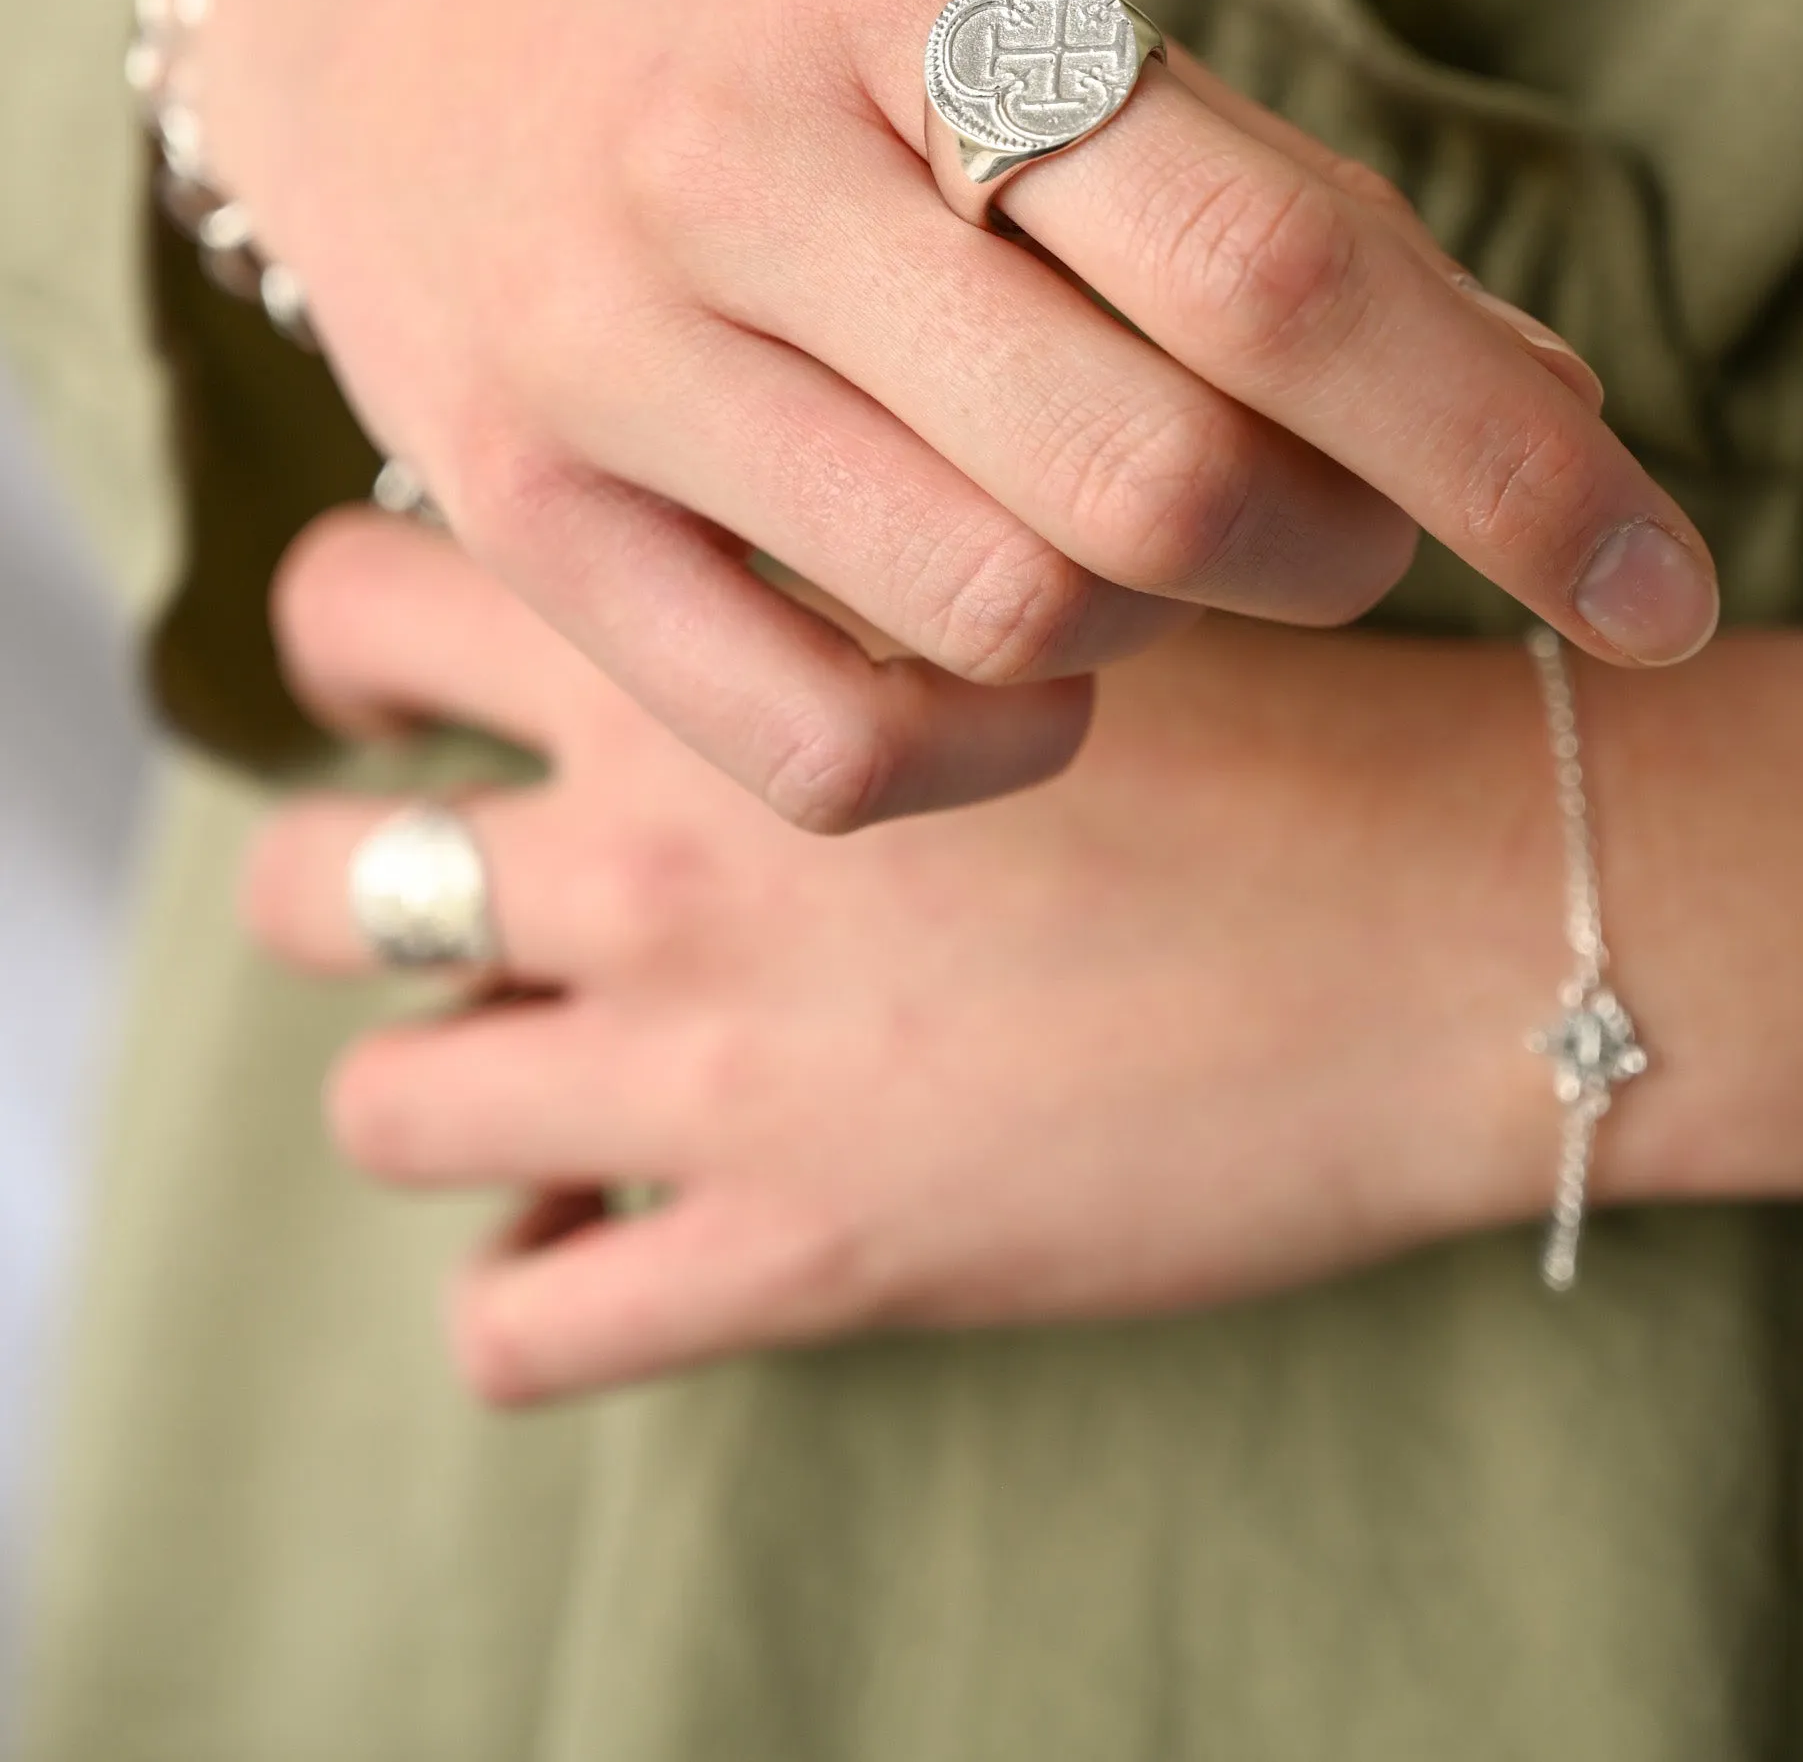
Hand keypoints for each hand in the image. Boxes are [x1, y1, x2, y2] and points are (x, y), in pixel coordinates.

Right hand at [203, 0, 1715, 824]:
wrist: (397, 5)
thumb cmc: (772, 18)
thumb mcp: (1003, 20)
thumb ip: (1256, 198)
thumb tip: (1552, 403)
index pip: (1275, 267)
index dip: (1510, 454)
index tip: (1663, 589)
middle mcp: (738, 169)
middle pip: (1157, 473)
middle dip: (1345, 549)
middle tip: (1360, 536)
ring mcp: (604, 358)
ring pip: (1005, 617)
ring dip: (1162, 632)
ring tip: (1146, 554)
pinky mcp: (518, 519)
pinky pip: (825, 749)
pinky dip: (991, 754)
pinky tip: (1020, 681)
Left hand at [245, 512, 1558, 1400]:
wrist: (1465, 912)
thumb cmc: (1282, 703)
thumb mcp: (1040, 523)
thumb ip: (841, 491)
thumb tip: (719, 493)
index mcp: (701, 635)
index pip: (359, 598)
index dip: (360, 631)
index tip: (423, 662)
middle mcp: (655, 850)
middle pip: (321, 871)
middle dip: (353, 866)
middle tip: (454, 866)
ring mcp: (709, 1067)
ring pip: (383, 1104)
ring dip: (441, 1078)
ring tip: (546, 1058)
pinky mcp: (799, 1258)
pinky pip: (521, 1327)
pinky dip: (530, 1285)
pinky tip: (621, 1226)